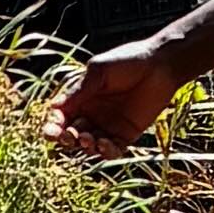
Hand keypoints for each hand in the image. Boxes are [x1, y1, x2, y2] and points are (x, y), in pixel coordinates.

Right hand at [53, 35, 188, 154]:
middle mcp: (91, 115)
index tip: (52, 131)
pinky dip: (105, 151)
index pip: (61, 117)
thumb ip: (79, 91)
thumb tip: (54, 108)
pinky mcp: (126, 135)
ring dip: (85, 146)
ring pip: (89, 145)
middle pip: (72, 135)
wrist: (160, 65)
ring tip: (89, 139)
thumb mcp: (98, 71)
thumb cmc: (127, 61)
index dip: (54, 127)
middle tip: (70, 136)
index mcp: (80, 98)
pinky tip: (104, 144)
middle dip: (67, 139)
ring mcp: (108, 126)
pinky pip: (112, 150)